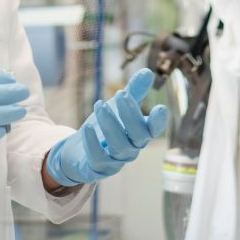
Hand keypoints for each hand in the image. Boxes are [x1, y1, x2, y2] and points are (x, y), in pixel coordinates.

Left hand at [45, 68, 166, 185]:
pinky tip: (87, 127)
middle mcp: (132, 148)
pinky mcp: (99, 168)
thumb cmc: (104, 127)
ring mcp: (117, 160)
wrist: (79, 152)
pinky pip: (98, 158)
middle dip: (130, 114)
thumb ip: (133, 92)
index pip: (154, 129)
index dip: (158, 121)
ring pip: (119, 146)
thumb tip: (147, 72)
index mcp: (139, 133)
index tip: (160, 108)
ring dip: (110, 124)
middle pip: (139, 136)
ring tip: (100, 104)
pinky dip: (93, 143)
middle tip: (120, 94)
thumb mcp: (118, 106)